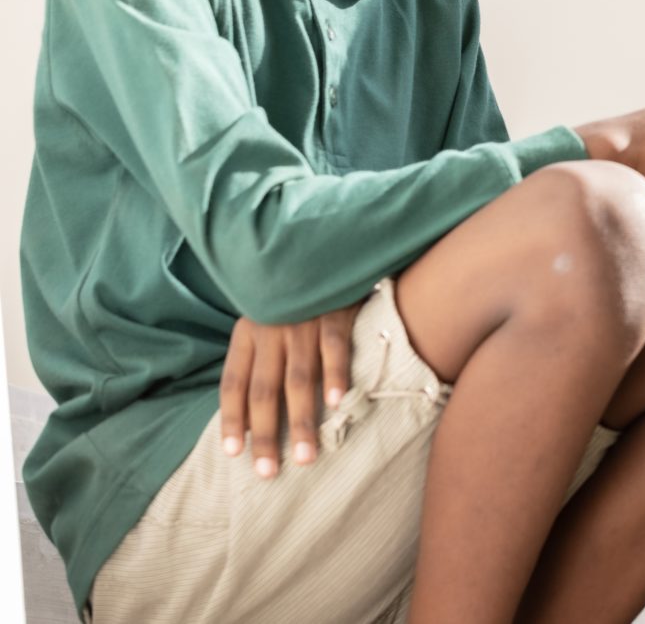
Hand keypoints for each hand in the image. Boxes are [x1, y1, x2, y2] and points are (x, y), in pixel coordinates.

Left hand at [219, 300, 364, 477]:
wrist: (321, 248)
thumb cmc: (290, 294)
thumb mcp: (262, 317)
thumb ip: (256, 355)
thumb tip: (250, 410)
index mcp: (246, 334)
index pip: (233, 383)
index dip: (233, 419)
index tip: (234, 453)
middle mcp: (270, 331)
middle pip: (263, 390)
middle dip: (266, 434)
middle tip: (268, 471)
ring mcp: (303, 323)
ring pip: (298, 379)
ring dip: (301, 420)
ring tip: (306, 455)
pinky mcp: (334, 313)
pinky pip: (334, 348)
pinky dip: (335, 376)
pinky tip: (336, 404)